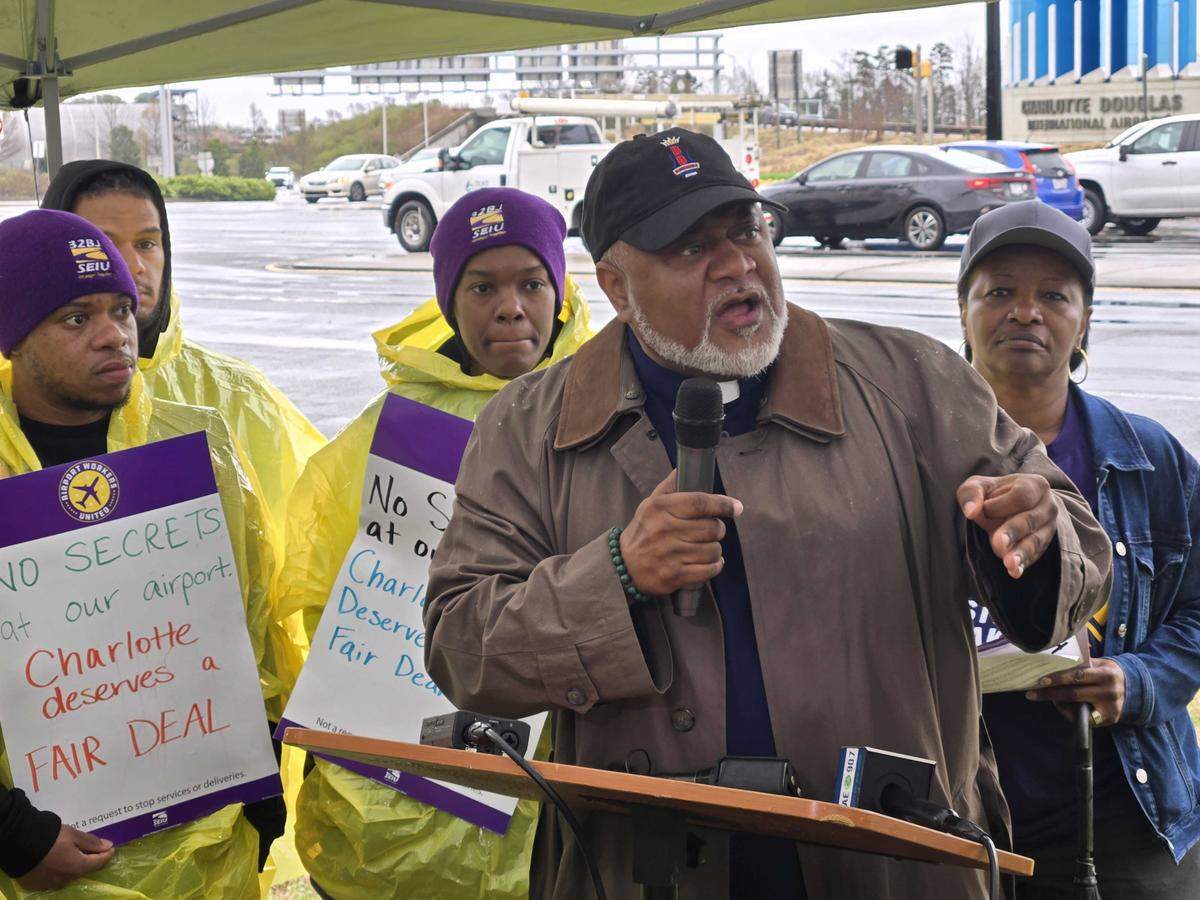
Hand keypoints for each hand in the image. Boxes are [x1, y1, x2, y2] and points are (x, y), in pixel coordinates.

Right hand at [17, 824, 114, 890]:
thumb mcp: (74, 835)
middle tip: (92, 848)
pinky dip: (58, 871)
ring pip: (68, 876)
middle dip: (89, 860)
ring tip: (72, 854)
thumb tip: (108, 846)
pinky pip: (53, 879)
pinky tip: (56, 862)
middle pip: (83, 870)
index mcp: (77, 867)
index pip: (98, 863)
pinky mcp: (36, 885)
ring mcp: (49, 884)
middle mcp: (65, 880)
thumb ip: (92, 842)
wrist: (18, 842)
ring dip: (73, 866)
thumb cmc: (50, 837)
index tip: (111, 848)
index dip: (107, 855)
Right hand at [620, 470, 742, 598]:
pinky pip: (709, 570)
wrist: (624, 566)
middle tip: (711, 531)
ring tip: (705, 548)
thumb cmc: (643, 531)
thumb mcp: (650, 505)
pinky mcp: (674, 575)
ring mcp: (669, 554)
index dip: (722, 504)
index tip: (736, 507)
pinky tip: (708, 563)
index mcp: (660, 508)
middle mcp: (665, 530)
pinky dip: (714, 566)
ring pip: (713, 550)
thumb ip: (670, 486)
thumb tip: (684, 467)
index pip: (699, 502)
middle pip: (712, 528)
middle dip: (718, 529)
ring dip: (714, 550)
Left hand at [957, 473, 1056, 578]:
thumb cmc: (993, 494)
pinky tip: (1014, 572)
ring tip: (1008, 564)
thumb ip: (971, 493)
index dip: (999, 505)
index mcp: (1035, 485)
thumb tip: (971, 511)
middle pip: (1030, 519)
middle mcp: (1048, 506)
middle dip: (1013, 531)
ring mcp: (1049, 528)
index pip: (1020, 496)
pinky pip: (1035, 556)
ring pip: (1036, 541)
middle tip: (998, 543)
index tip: (983, 510)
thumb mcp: (979, 486)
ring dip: (1021, 553)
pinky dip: (1023, 565)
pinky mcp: (1044, 546)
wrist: (1013, 507)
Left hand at [1024, 659, 1125, 724]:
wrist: (1133, 688)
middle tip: (1032, 693)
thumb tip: (1053, 664)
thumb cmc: (1107, 673)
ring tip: (1046, 697)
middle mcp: (1109, 691)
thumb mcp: (1099, 664)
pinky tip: (1064, 707)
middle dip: (1050, 694)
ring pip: (1077, 708)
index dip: (1058, 678)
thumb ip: (1081, 665)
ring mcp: (1110, 707)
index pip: (1077, 676)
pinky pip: (1084, 719)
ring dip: (1058, 703)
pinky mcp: (1109, 719)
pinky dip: (1070, 713)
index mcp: (1106, 674)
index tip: (1041, 680)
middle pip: (1074, 694)